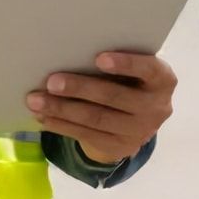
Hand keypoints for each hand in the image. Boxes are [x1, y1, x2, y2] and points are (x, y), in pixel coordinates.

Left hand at [26, 52, 176, 164]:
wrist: (141, 121)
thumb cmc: (132, 80)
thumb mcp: (136, 71)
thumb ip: (119, 63)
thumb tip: (73, 51)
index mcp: (163, 80)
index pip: (148, 69)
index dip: (125, 64)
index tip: (98, 58)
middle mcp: (155, 107)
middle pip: (113, 97)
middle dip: (79, 89)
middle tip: (51, 81)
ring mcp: (138, 131)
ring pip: (95, 119)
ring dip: (62, 109)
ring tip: (36, 100)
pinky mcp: (119, 147)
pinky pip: (86, 135)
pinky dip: (61, 125)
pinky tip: (43, 117)